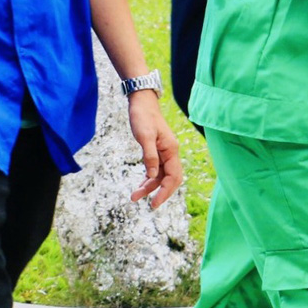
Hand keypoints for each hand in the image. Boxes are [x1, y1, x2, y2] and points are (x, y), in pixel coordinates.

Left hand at [127, 89, 182, 208]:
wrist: (141, 102)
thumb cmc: (143, 116)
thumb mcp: (145, 136)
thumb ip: (149, 156)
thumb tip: (151, 176)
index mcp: (171, 150)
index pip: (173, 177)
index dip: (165, 192)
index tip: (154, 203)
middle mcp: (170, 153)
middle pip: (170, 179)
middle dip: (160, 193)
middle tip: (149, 206)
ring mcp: (164, 153)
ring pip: (160, 176)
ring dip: (149, 187)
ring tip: (134, 196)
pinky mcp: (156, 151)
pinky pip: (155, 170)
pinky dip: (148, 179)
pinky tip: (140, 186)